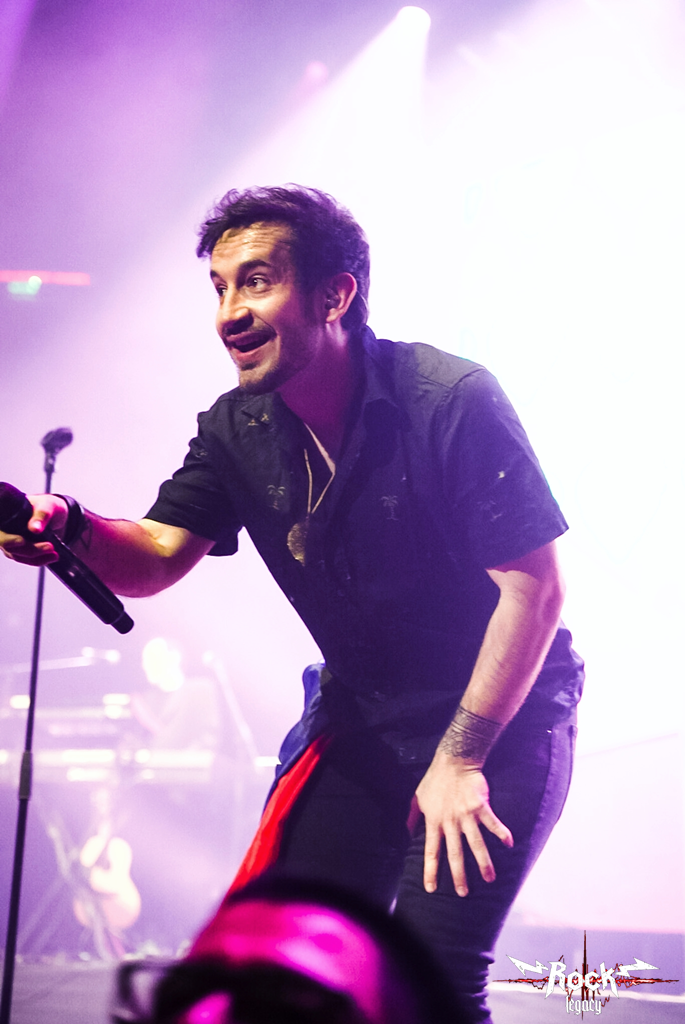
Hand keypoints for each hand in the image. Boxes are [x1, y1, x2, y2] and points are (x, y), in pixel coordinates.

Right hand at [0, 493, 67, 565]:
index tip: (22, 541)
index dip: (7, 539)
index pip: (0, 534)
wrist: (56, 515)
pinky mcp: (21, 551)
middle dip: (30, 549)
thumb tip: (34, 529)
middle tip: (50, 547)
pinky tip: (53, 556)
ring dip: (37, 557)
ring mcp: (11, 542)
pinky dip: (40, 560)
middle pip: (9, 547)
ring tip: (54, 553)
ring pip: (18, 556)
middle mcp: (4, 531)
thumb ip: (41, 514)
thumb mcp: (48, 506)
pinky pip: (27, 559)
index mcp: (5, 517)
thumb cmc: (48, 506)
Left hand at [412, 749, 512, 895]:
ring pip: (475, 844)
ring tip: (490, 879)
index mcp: (433, 822)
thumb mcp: (417, 797)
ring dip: (483, 863)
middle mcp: (450, 822)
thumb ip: (412, 816)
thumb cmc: (434, 779)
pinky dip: (502, 833)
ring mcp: (466, 816)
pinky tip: (509, 844)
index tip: (431, 889)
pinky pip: (493, 823)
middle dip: (459, 875)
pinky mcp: (481, 807)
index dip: (430, 871)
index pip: (430, 851)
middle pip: (454, 854)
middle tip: (463, 893)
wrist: (453, 761)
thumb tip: (406, 831)